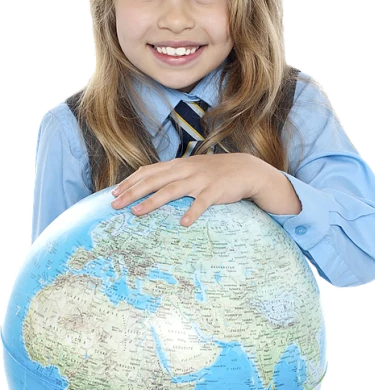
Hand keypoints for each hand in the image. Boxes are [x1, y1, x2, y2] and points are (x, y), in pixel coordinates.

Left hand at [110, 153, 261, 225]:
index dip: (130, 182)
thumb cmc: (213, 173)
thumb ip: (171, 175)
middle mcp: (184, 170)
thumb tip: (149, 183)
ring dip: (152, 202)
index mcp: (177, 165)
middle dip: (132, 192)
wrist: (244, 169)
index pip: (148, 172)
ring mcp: (199, 180)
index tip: (113, 193)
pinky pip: (201, 203)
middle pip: (153, 181)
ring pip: (171, 191)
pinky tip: (183, 224)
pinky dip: (192, 213)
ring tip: (136, 212)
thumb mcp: (190, 169)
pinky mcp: (214, 191)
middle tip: (114, 205)